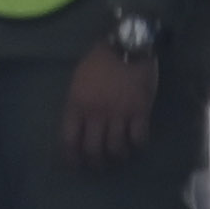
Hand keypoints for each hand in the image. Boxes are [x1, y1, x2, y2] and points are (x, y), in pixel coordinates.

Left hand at [59, 35, 158, 169]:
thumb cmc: (100, 60)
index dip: (71, 157)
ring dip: (117, 157)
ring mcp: (119, 113)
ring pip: (116, 148)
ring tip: (119, 156)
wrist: (128, 44)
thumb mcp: (79, 79)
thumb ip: (77, 103)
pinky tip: (137, 143)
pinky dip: (138, 145)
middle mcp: (96, 113)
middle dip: (96, 162)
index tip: (75, 165)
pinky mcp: (140, 111)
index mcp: (77, 104)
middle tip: (100, 164)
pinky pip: (138, 139)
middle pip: (93, 150)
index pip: (69, 140)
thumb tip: (77, 127)